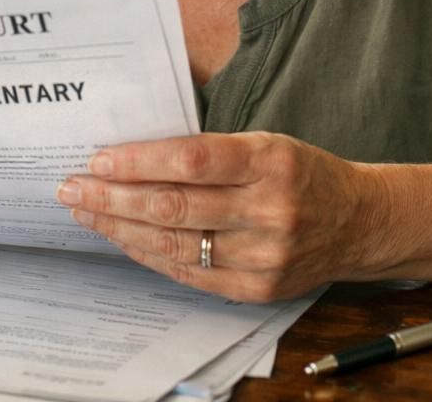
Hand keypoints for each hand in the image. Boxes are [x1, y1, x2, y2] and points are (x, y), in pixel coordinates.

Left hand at [55, 132, 386, 301]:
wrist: (359, 223)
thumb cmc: (301, 173)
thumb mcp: (266, 143)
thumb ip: (210, 151)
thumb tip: (135, 156)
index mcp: (271, 162)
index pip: (192, 160)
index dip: (139, 161)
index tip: (99, 159)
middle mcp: (268, 210)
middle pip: (174, 206)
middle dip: (113, 197)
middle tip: (72, 188)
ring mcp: (263, 256)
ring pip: (174, 244)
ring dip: (121, 228)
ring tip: (87, 212)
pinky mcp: (255, 288)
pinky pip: (188, 272)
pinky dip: (148, 254)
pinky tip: (122, 238)